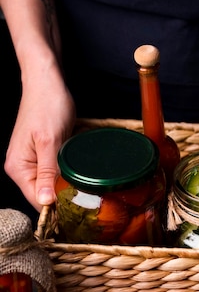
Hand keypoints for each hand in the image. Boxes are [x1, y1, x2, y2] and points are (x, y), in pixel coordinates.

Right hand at [5, 71, 75, 211]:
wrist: (47, 82)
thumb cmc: (47, 105)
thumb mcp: (50, 141)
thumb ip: (47, 172)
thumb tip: (44, 202)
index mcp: (18, 168)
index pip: (37, 200)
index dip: (58, 208)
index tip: (79, 209)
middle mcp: (22, 168)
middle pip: (46, 195)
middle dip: (65, 194)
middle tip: (88, 192)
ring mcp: (33, 162)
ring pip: (54, 184)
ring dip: (69, 182)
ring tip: (83, 175)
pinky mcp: (44, 155)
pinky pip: (58, 171)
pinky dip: (69, 170)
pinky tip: (79, 165)